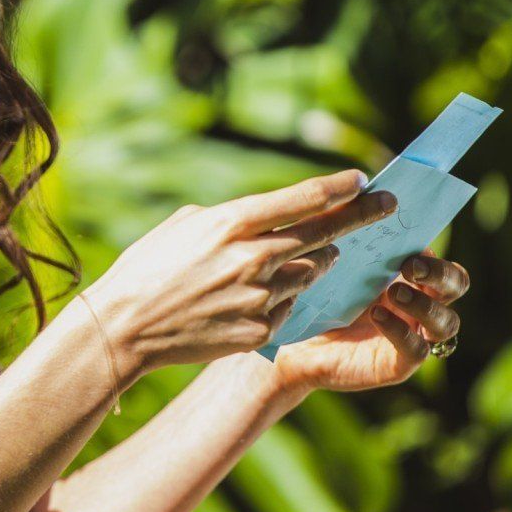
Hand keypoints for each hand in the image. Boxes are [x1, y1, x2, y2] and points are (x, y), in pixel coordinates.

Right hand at [76, 169, 397, 384]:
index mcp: (233, 223)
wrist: (124, 328)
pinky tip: (253, 298)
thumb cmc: (147, 268)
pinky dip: (282, 299)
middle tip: (387, 207)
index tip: (362, 180)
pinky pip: (289, 308)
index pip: (303, 199)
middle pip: (326, 233)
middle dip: (361, 217)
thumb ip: (232, 219)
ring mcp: (260, 297)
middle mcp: (254, 257)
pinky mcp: (260, 330)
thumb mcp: (184, 224)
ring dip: (312, 263)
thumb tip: (265, 219)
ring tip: (294, 260)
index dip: (338, 187)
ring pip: (311, 273)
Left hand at [269, 252, 469, 399]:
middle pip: (457, 285)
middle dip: (441, 273)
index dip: (436, 244)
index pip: (442, 256)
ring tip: (394, 291)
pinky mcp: (398, 364)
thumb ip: (354, 232)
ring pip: (447, 322)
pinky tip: (377, 315)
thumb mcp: (335, 261)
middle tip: (411, 264)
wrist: (292, 340)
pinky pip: (417, 350)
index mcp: (411, 275)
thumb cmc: (316, 292)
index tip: (413, 240)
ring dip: (424, 304)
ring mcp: (414, 335)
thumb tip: (362, 187)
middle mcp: (421, 304)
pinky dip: (401, 331)